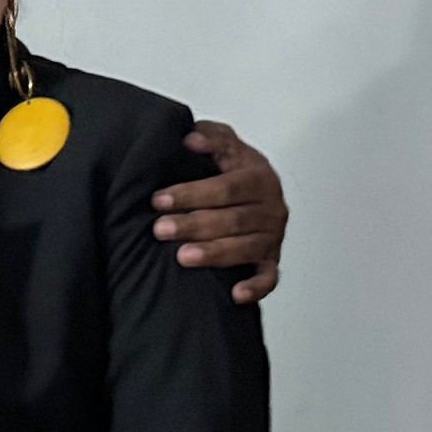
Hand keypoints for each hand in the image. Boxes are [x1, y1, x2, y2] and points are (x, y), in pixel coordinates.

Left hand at [151, 119, 288, 303]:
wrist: (259, 188)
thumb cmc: (234, 168)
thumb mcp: (226, 145)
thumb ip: (211, 137)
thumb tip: (191, 138)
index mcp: (259, 177)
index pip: (226, 187)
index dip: (192, 193)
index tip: (159, 199)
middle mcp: (271, 208)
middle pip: (232, 219)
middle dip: (194, 225)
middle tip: (160, 229)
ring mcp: (273, 236)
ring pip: (245, 248)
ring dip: (214, 254)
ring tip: (182, 257)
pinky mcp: (271, 259)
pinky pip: (269, 277)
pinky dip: (255, 287)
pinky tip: (235, 294)